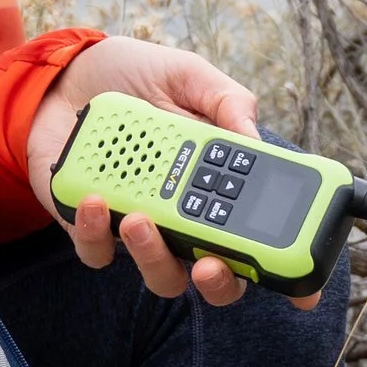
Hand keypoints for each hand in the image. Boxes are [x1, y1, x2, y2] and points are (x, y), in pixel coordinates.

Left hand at [23, 36, 321, 309]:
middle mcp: (185, 218)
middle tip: (211, 264)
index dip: (285, 272)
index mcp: (219, 188)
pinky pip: (97, 251)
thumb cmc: (134, 77)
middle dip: (221, 281)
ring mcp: (139, 229)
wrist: (63, 74)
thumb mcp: (186, 75)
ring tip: (139, 220)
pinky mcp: (89, 228)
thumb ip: (225, 100)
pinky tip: (95, 199)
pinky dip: (96, 233)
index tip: (302, 293)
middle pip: (218, 278)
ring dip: (153, 256)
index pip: (261, 240)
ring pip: (160, 274)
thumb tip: (252, 137)